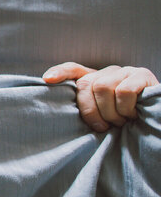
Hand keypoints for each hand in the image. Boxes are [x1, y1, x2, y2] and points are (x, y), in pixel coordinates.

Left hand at [43, 62, 158, 131]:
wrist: (157, 120)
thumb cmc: (128, 122)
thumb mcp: (105, 117)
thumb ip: (89, 110)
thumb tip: (61, 114)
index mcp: (98, 80)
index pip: (74, 69)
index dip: (60, 72)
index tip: (46, 80)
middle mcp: (110, 72)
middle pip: (86, 84)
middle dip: (91, 111)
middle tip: (104, 127)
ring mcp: (126, 71)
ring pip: (103, 87)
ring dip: (111, 112)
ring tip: (121, 122)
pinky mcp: (143, 75)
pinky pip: (124, 91)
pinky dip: (125, 108)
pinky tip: (132, 115)